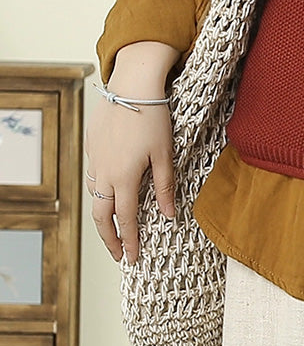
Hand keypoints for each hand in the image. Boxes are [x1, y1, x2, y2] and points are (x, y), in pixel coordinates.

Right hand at [84, 42, 178, 264]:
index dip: (130, 242)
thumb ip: (165, 187)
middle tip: (120, 254)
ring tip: (115, 228)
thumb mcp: (165, 154)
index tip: (133, 259)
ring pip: (95, 197)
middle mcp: (104, 173)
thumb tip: (169, 215)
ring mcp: (95, 160)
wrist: (132, 86)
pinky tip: (109, 194)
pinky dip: (100, 193)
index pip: (125, 220)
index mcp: (124, 178)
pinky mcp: (92, 147)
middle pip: (101, 216)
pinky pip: (93, 177)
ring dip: (103, 216)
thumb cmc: (153, 118)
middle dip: (110, 239)